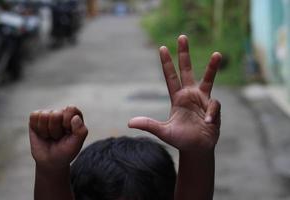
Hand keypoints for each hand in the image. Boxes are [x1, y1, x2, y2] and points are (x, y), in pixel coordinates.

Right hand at [29, 106, 87, 169]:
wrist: (51, 161)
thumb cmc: (66, 151)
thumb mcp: (77, 144)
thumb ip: (81, 131)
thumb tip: (76, 117)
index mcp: (75, 115)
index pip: (71, 109)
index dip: (68, 122)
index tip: (68, 132)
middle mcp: (62, 112)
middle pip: (56, 114)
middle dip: (56, 130)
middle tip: (58, 137)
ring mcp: (49, 114)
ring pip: (44, 115)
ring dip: (46, 131)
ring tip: (51, 136)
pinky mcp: (36, 117)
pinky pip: (34, 116)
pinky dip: (38, 128)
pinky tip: (42, 134)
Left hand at [128, 35, 221, 152]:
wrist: (197, 149)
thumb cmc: (180, 139)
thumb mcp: (163, 131)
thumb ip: (149, 125)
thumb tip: (129, 123)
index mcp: (177, 98)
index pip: (170, 77)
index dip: (167, 63)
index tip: (162, 48)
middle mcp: (190, 95)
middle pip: (187, 70)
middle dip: (184, 54)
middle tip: (182, 36)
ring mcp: (203, 99)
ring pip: (208, 79)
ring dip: (212, 67)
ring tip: (217, 54)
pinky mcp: (213, 107)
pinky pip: (213, 106)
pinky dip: (210, 113)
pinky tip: (207, 123)